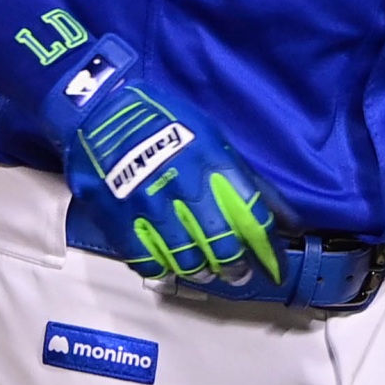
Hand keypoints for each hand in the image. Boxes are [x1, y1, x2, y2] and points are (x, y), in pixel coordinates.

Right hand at [40, 35, 280, 285]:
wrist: (102, 110)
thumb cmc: (164, 121)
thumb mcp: (212, 136)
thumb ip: (243, 177)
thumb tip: (282, 214)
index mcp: (211, 159)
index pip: (250, 214)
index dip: (266, 247)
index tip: (275, 266)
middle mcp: (183, 183)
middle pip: (221, 243)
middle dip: (236, 267)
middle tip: (240, 274)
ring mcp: (149, 202)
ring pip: (186, 258)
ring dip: (203, 271)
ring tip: (208, 272)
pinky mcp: (117, 217)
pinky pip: (147, 259)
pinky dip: (163, 269)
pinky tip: (171, 266)